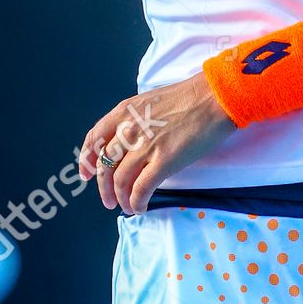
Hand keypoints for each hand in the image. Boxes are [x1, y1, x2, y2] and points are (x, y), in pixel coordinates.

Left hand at [79, 70, 236, 214]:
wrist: (215, 98)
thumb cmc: (189, 97)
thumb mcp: (150, 101)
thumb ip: (134, 120)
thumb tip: (128, 142)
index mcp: (123, 112)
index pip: (94, 139)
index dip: (87, 160)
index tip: (87, 174)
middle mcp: (128, 129)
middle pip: (105, 165)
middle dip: (103, 187)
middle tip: (108, 200)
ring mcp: (145, 146)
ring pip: (120, 181)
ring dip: (120, 198)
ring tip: (127, 206)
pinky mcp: (163, 161)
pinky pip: (141, 189)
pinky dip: (136, 202)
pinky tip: (140, 207)